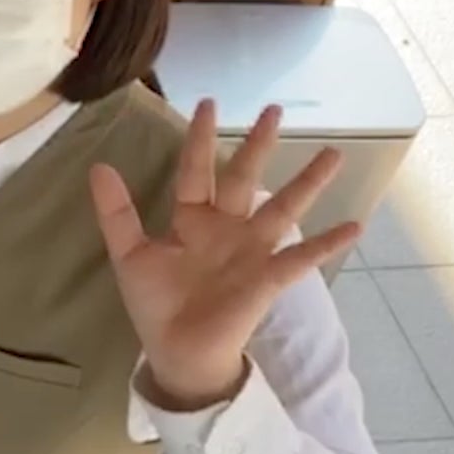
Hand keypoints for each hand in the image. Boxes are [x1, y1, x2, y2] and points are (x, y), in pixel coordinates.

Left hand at [90, 101, 357, 411]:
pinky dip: (328, 242)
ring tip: (334, 153)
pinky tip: (355, 224)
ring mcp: (251, 251)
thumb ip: (116, 212)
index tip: (207, 102)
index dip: (200, 137)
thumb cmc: (155, 304)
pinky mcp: (268, 278)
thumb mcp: (130, 254)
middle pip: (244, 176)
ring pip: (283, 207)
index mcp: (192, 218)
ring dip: (308, 181)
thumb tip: (98, 165)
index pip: (196, 169)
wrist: (177, 351)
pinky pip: (302, 257)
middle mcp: (226, 227)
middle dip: (258, 143)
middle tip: (275, 108)